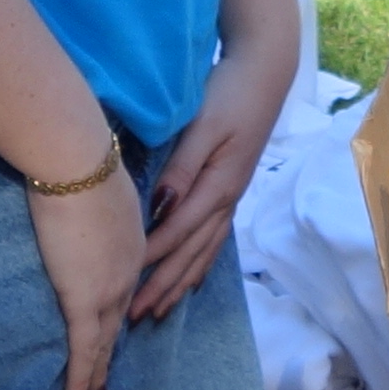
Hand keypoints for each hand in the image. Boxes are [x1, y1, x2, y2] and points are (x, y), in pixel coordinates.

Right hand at [20, 159, 142, 389]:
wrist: (77, 165)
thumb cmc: (81, 163)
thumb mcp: (99, 186)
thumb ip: (95, 205)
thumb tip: (79, 202)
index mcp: (134, 242)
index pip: (125, 283)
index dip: (119, 307)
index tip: (116, 324)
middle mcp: (129, 270)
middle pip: (119, 318)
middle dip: (112, 349)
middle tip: (107, 377)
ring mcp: (110, 288)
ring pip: (104, 341)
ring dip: (98, 370)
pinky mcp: (84, 299)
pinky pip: (84, 348)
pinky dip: (81, 376)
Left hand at [133, 45, 279, 319]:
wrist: (265, 72)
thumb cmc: (230, 93)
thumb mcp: (204, 125)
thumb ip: (182, 167)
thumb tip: (160, 207)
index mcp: (218, 185)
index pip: (178, 233)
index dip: (151, 261)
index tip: (123, 286)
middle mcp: (227, 199)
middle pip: (191, 253)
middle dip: (162, 286)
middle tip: (134, 318)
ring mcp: (231, 196)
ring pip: (203, 251)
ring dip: (180, 283)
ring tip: (159, 310)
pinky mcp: (231, 188)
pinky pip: (214, 239)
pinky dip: (200, 264)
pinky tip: (192, 279)